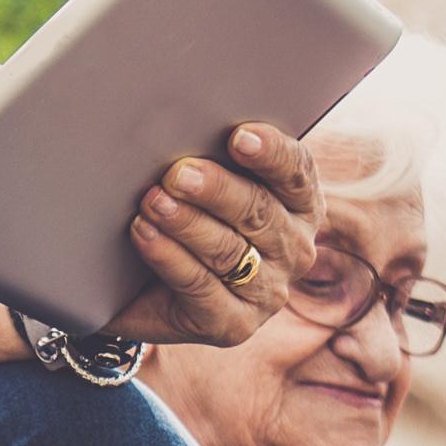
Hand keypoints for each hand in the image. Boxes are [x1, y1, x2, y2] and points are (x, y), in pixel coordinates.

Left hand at [96, 126, 320, 351]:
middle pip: (260, 211)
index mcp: (300, 204)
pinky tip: (145, 233)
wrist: (147, 286)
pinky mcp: (234, 325)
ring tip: (153, 201)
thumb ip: (212, 156)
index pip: (296, 172)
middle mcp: (294, 249)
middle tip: (177, 172)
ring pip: (230, 250)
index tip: (238, 136)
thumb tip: (183, 120)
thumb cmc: (185, 215)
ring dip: (187, 222)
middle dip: (216, 189)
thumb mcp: (205, 184)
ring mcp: (268, 292)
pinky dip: (169, 256)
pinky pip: (201, 287)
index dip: (271, 153)